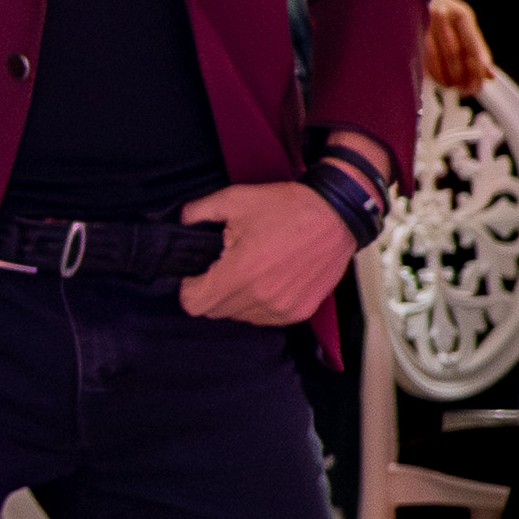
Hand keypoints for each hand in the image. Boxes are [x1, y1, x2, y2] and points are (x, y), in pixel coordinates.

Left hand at [177, 180, 355, 325]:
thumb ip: (198, 212)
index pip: (194, 304)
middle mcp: (261, 297)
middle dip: (211, 292)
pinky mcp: (299, 311)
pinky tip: (267, 280)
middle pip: (214, 311)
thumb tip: (180, 222)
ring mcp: (282, 308)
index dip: (188, 288)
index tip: (194, 275)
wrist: (339, 214)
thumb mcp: (235, 199)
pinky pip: (265, 318)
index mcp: (240, 273)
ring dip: (236, 300)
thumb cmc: (290, 207)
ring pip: (240, 317)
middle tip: (222, 268)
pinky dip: (259, 304)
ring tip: (248, 271)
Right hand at [420, 0, 493, 95]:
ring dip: (443, 77)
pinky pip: (419, 57)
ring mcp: (420, 21)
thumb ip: (475, 46)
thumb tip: (489, 74)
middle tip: (464, 90)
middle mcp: (441, 15)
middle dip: (459, 77)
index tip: (477, 85)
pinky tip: (433, 78)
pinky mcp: (404, 30)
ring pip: (434, 58)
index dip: (475, 70)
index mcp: (460, 14)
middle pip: (453, 55)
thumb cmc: (440, 12)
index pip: (471, 47)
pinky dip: (428, 72)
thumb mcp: (462, 23)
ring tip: (449, 85)